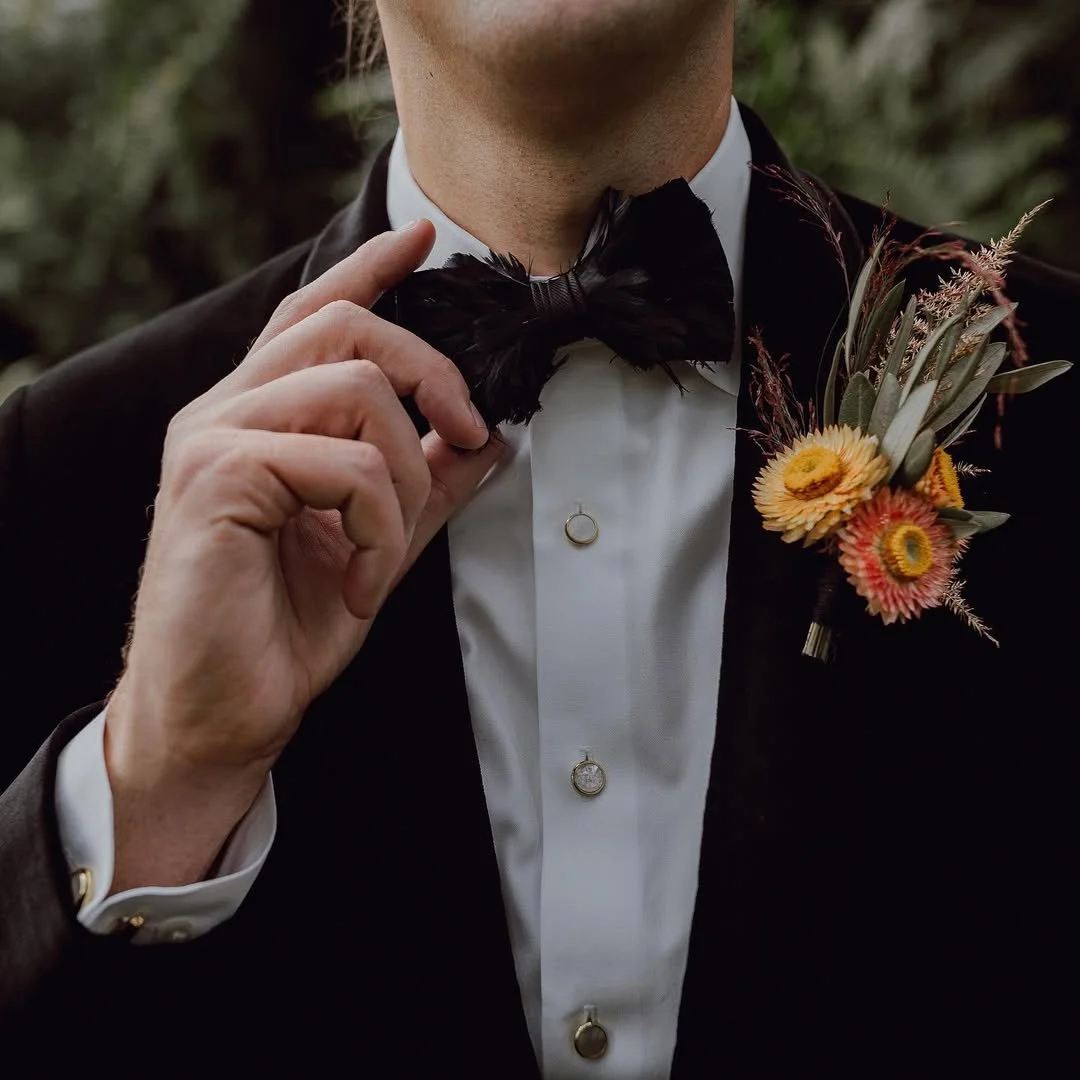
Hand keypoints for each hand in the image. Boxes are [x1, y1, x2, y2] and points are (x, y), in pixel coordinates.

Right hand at [104, 221, 501, 890]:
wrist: (221, 713)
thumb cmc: (282, 630)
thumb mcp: (376, 545)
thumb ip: (423, 486)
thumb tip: (486, 440)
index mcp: (256, 416)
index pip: (312, 315)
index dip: (368, 269)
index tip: (421, 238)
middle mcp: (225, 410)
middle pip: (346, 328)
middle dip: (430, 374)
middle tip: (468, 433)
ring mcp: (213, 438)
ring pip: (356, 391)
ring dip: (403, 481)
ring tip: (387, 552)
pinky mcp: (215, 477)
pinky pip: (343, 465)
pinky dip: (378, 527)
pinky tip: (362, 582)